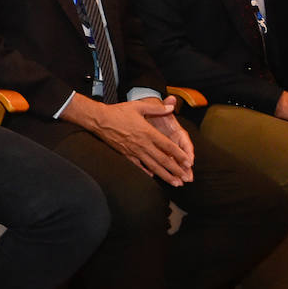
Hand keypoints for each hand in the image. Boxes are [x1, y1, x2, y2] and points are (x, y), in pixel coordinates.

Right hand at [67, 95, 193, 184]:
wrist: (99, 120)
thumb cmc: (118, 112)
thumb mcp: (139, 106)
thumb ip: (157, 108)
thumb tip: (172, 107)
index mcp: (148, 132)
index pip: (168, 146)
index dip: (179, 155)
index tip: (188, 162)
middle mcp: (143, 144)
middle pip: (163, 160)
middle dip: (175, 170)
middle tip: (185, 178)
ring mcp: (134, 151)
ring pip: (153, 166)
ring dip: (165, 175)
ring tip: (174, 182)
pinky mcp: (126, 154)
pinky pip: (138, 165)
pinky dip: (147, 171)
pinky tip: (153, 176)